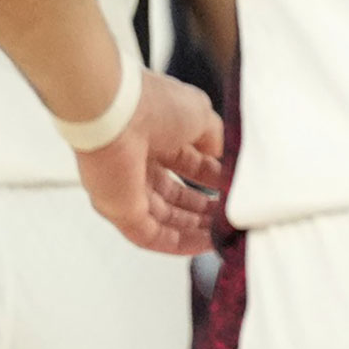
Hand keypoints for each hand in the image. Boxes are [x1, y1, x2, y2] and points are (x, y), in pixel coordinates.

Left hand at [77, 71, 228, 255]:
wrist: (113, 111)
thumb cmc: (150, 104)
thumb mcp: (200, 115)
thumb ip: (213, 138)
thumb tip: (220, 156)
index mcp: (154, 138)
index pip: (187, 167)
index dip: (213, 180)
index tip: (234, 190)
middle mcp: (138, 166)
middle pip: (175, 197)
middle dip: (204, 209)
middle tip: (231, 217)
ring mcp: (126, 191)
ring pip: (164, 220)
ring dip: (196, 229)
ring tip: (225, 234)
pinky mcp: (120, 211)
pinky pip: (151, 236)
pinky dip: (179, 243)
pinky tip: (206, 244)